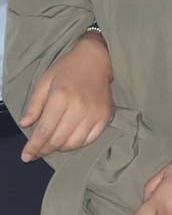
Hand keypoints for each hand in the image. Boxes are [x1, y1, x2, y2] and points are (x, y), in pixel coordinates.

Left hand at [20, 32, 112, 161]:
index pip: (44, 131)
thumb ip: (34, 104)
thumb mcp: (45, 81)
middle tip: (37, 152)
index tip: (26, 156)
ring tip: (53, 144)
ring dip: (60, 148)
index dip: (33, 147)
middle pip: (58, 140)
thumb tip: (25, 124)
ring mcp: (93, 113)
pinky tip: (70, 140)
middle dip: (44, 150)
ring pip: (74, 143)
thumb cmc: (67, 69)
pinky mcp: (104, 116)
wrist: (95, 59)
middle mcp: (78, 107)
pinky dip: (78, 144)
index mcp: (61, 96)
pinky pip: (90, 139)